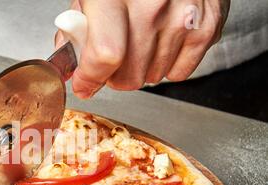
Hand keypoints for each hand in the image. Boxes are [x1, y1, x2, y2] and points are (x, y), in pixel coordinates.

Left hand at [55, 0, 230, 98]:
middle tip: (114, 60)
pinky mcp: (206, 24)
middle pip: (129, 76)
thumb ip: (77, 31)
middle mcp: (151, 4)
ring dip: (141, 69)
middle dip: (115, 77)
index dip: (90, 78)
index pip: (104, 55)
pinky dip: (167, 66)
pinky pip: (179, 73)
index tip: (84, 84)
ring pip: (153, 77)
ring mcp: (182, 15)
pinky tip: (162, 42)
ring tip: (141, 42)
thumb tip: (71, 68)